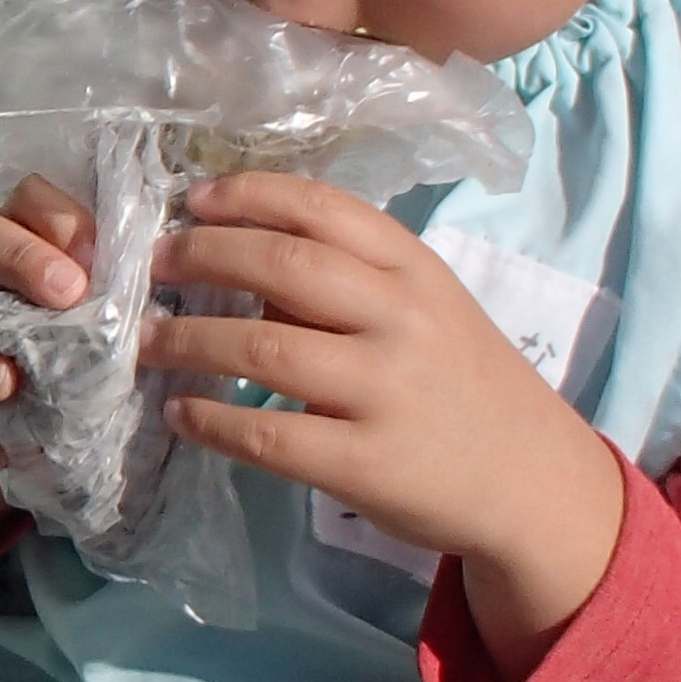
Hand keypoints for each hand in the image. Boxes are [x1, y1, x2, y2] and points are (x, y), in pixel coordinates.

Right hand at [0, 174, 92, 552]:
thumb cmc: (65, 345)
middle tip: (68, 295)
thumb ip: (119, 295)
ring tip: (8, 386)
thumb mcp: (92, 314)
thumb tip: (186, 292)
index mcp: (15, 238)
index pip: (28, 199)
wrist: (12, 418)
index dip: (61, 217)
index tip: (99, 253)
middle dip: (21, 261)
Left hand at [148, 173, 622, 667]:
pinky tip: (180, 413)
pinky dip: (209, 421)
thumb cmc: (464, 386)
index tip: (193, 199)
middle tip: (152, 265)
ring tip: (145, 340)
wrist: (534, 486)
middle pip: (281, 264)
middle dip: (201, 256)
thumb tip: (239, 265)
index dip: (247, 195)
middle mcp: (402, 318)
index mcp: (416, 269)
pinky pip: (266, 436)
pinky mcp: (366, 463)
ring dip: (187, 340)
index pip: (322, 207)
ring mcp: (385, 391)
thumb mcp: (428, 312)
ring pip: (260, 349)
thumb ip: (350, 285)